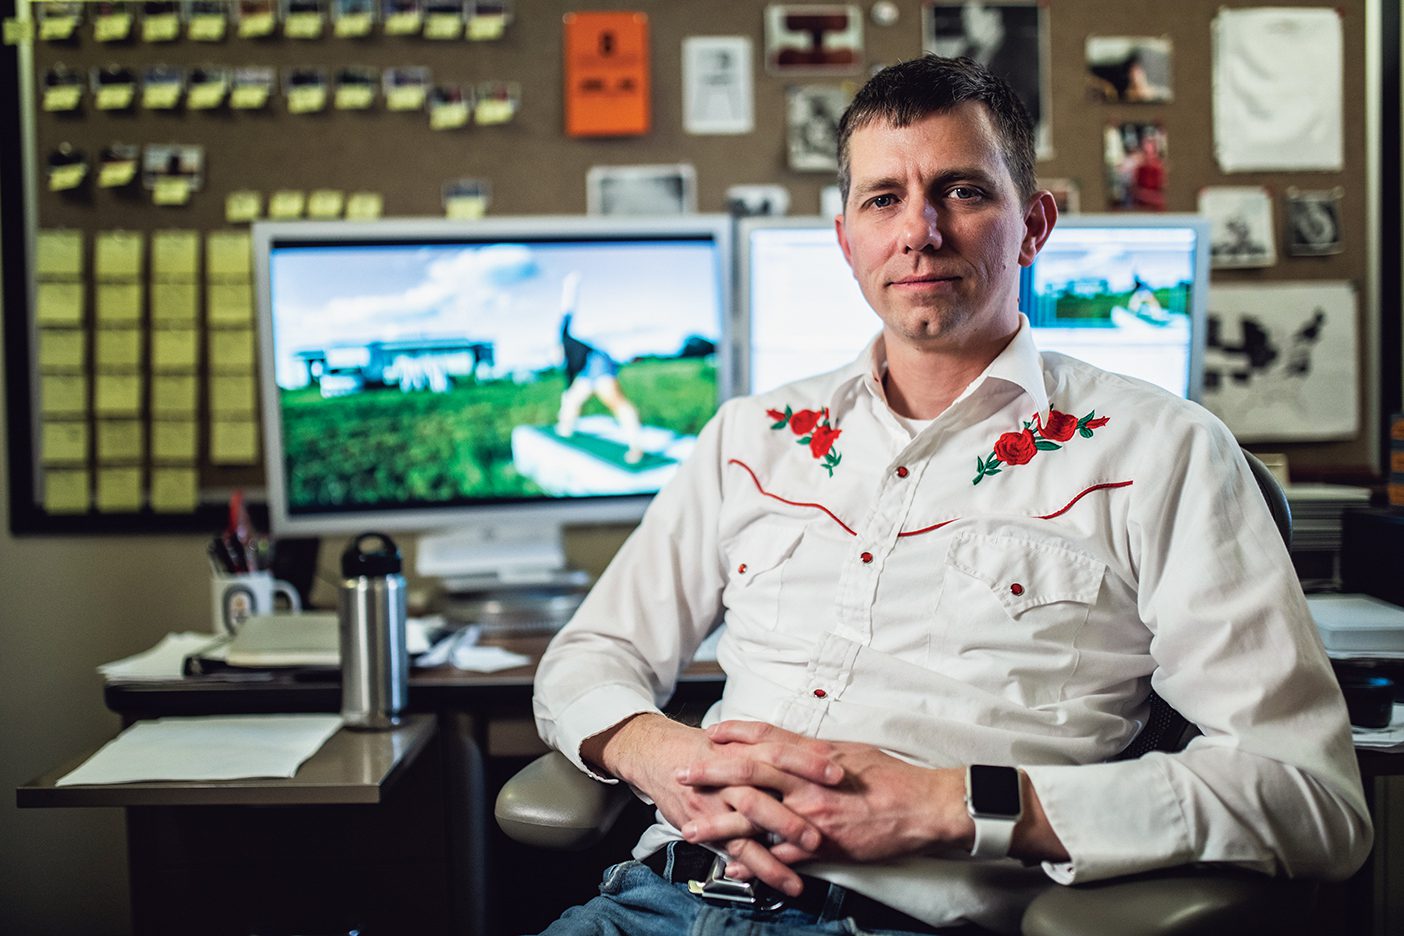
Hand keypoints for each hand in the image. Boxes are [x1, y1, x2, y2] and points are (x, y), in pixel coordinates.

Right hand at [583, 713, 843, 894]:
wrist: (661, 758)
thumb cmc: (705, 750)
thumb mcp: (737, 741)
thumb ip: (769, 749)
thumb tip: (813, 754)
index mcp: (746, 749)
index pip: (782, 750)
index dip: (810, 760)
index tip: (840, 769)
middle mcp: (734, 773)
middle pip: (771, 779)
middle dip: (801, 794)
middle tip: (833, 806)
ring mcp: (722, 800)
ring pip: (755, 816)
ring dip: (785, 832)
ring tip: (814, 848)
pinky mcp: (712, 826)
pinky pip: (740, 849)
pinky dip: (764, 866)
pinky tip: (787, 880)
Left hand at [678, 721, 970, 875]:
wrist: (922, 806)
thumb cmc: (889, 776)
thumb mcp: (849, 750)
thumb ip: (815, 751)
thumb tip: (789, 745)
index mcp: (815, 754)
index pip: (767, 737)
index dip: (735, 733)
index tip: (710, 734)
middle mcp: (808, 780)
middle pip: (749, 770)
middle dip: (711, 772)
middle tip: (682, 773)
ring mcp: (812, 813)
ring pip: (756, 816)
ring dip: (720, 824)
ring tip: (692, 828)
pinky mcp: (823, 844)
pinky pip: (781, 856)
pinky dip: (754, 863)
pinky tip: (733, 868)